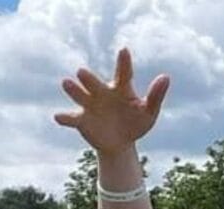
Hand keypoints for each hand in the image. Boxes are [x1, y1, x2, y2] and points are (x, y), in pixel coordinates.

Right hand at [54, 48, 169, 154]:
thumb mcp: (148, 113)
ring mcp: (90, 106)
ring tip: (66, 83)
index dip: (124, 62)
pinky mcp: (82, 120)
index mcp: (121, 89)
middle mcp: (102, 93)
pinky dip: (65, 118)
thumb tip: (166, 77)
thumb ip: (156, 96)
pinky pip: (71, 118)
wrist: (120, 144)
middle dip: (88, 79)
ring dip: (73, 90)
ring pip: (80, 95)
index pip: (123, 73)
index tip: (124, 50)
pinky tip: (58, 117)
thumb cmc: (135, 123)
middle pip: (95, 83)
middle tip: (82, 72)